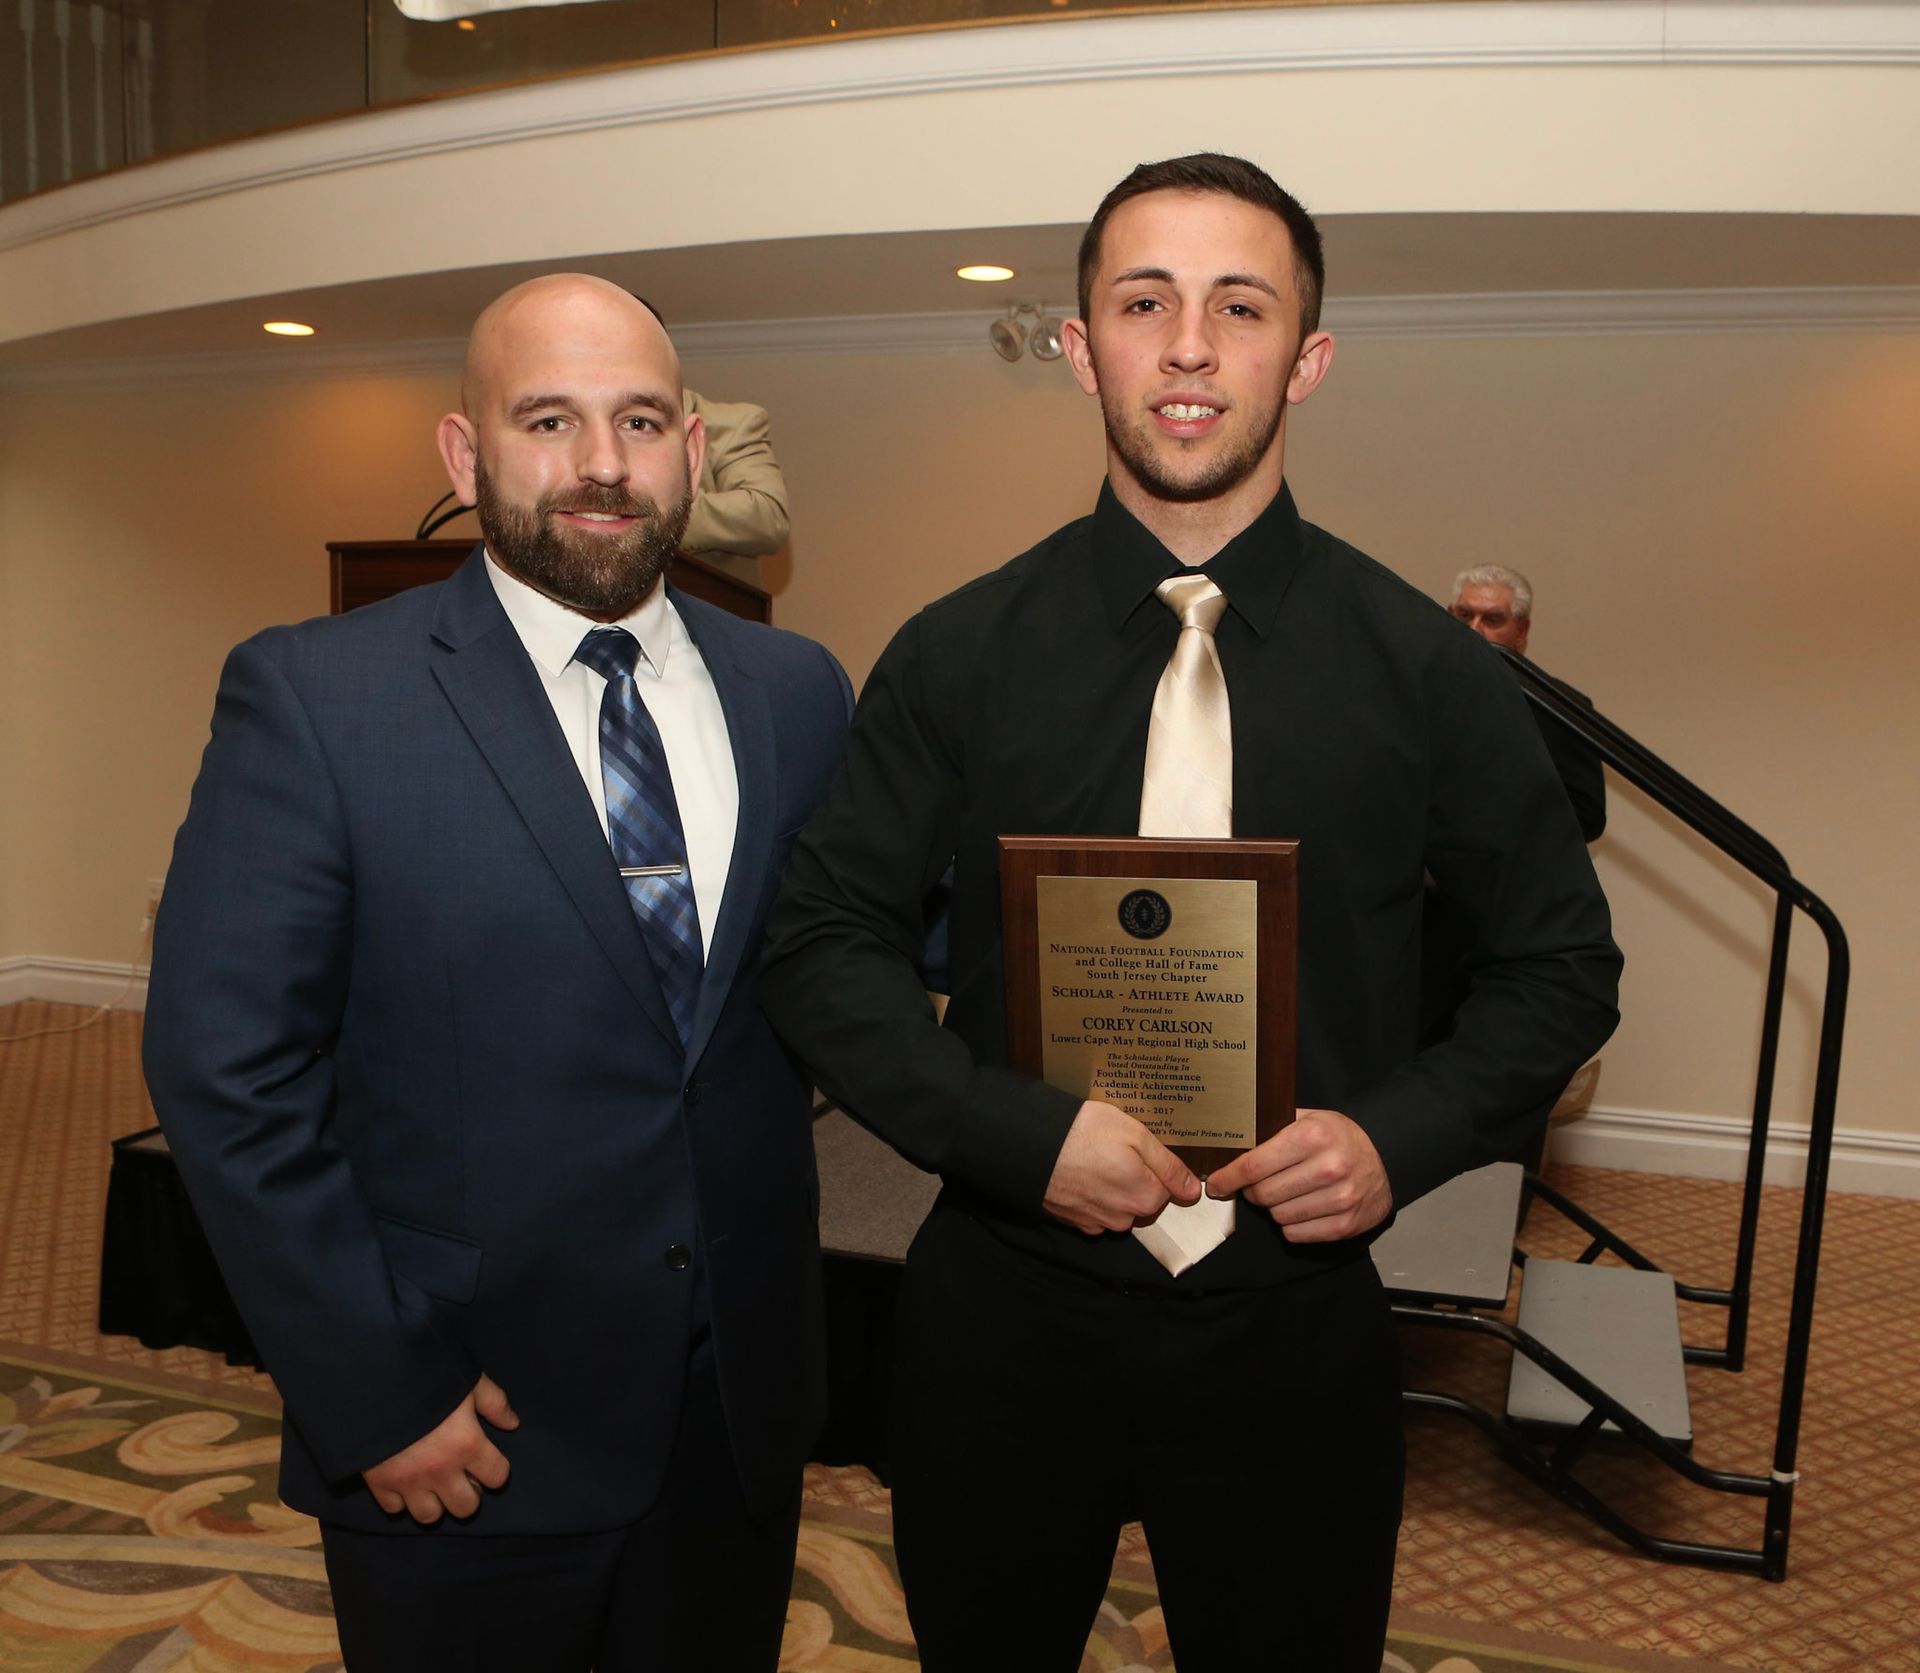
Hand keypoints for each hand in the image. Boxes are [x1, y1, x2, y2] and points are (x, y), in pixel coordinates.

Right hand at [361, 1373, 517, 1522]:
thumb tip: (512, 1424)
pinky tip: (404, 1481)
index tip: (486, 1461)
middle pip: (465, 1507)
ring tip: (433, 1483)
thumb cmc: (427, 1376)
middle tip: (461, 1476)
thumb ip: (494, 1403)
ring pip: (430, 1517)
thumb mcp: (468, 1381)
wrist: (375, 1379)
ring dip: (435, 1502)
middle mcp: (441, 1470)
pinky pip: (395, 1509)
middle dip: (468, 1494)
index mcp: (467, 1445)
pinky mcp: (380, 1484)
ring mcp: (409, 1481)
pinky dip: (401, 1499)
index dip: (495, 1470)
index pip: (497, 1476)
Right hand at [1043, 1101, 1200, 1235]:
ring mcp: (1097, 1223)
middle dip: (1133, 1178)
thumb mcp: (1136, 1135)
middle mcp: (1124, 1218)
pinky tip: (1080, 1173)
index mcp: (1145, 1197)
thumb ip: (1168, 1165)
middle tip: (1112, 1150)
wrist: (1031, 1144)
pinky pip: (1095, 1211)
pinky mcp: (1075, 1222)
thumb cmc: (1084, 1132)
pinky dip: (1091, 1196)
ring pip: (1118, 1207)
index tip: (1134, 1149)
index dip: (1151, 1165)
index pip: (1166, 1188)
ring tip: (1093, 1159)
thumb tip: (1194, 1190)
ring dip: (1111, 1188)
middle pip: (1142, 1199)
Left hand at [1205, 1108, 1392, 1242]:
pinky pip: (1295, 1234)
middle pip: (1262, 1194)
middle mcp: (1328, 1167)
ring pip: (1277, 1216)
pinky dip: (1291, 1224)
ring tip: (1287, 1192)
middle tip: (1258, 1184)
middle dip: (1252, 1191)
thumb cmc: (1339, 1137)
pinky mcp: (1345, 1225)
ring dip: (1274, 1207)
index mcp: (1313, 1136)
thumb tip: (1229, 1142)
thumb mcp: (1310, 1118)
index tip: (1215, 1184)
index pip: (1254, 1166)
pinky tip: (1302, 1208)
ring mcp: (1339, 1199)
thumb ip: (1273, 1128)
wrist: (1386, 1159)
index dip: (1228, 1177)